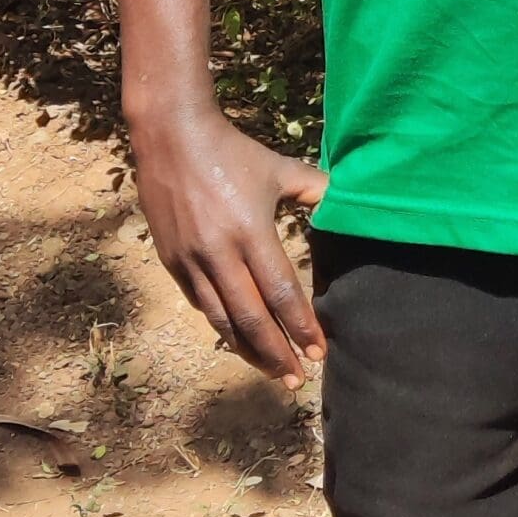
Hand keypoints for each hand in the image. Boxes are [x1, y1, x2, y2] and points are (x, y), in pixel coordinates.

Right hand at [132, 110, 328, 386]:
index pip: (281, 292)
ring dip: (248, 350)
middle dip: (278, 353)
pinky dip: (222, 325)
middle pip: (252, 318)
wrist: (172, 137)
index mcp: (251, 231)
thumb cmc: (233, 151)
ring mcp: (192, 260)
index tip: (318, 351)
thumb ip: (316, 190)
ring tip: (271, 370)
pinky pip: (200, 304)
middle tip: (298, 379)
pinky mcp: (172, 261)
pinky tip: (238, 338)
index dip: (301, 326)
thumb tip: (345, 202)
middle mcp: (220, 253)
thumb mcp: (279, 168)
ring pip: (222, 319)